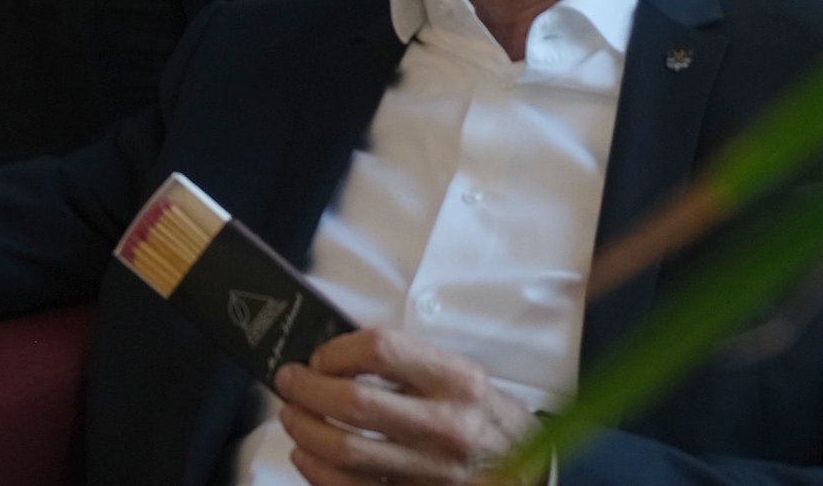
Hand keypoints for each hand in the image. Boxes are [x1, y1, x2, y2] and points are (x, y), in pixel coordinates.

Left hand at [271, 328, 540, 484]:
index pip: (381, 350)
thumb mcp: (465, 378)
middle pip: (354, 404)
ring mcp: (432, 471)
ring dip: (305, 432)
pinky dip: (319, 473)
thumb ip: (412, 366)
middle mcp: (446, 427)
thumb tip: (342, 360)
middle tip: (290, 383)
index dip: (337, 351)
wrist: (532, 473)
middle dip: (307, 391)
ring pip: (346, 452)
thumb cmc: (491, 423)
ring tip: (293, 418)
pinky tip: (308, 456)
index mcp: (457, 382)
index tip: (320, 357)